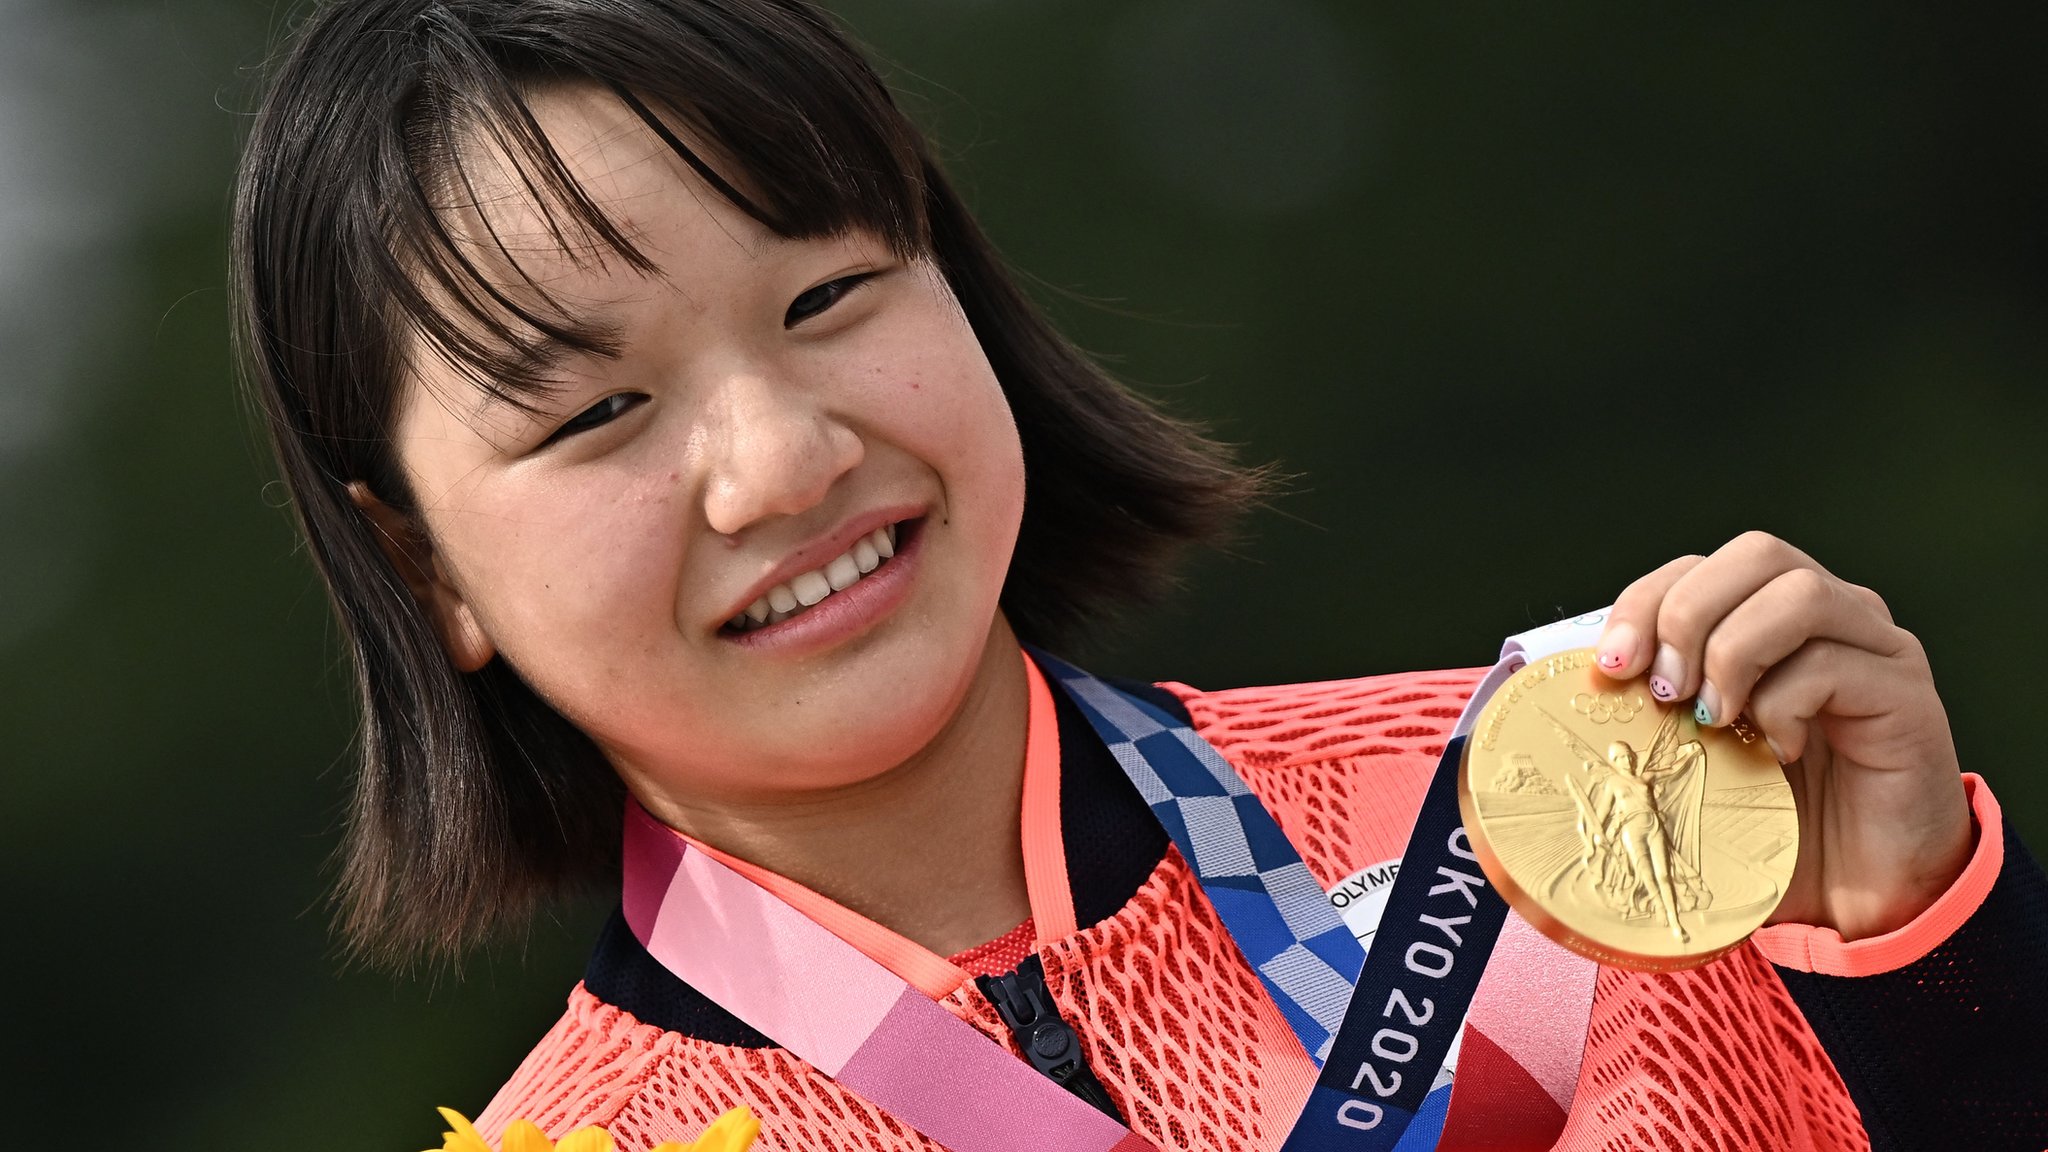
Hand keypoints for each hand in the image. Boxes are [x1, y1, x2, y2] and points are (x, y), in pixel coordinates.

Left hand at [1593, 532, 1972, 940]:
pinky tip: (1778, 752)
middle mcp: (1829, 617)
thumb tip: (1559, 693)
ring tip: (1713, 720)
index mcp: (1767, 619)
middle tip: (1661, 692)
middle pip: (1755, 553)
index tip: (1610, 667)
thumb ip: (1643, 716)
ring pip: (1798, 593)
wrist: (1860, 897)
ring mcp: (1874, 647)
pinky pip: (1835, 663)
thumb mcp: (1690, 761)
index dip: (1644, 601)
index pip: (1698, 568)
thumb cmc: (1774, 822)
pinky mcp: (1905, 693)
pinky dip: (1786, 703)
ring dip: (1734, 652)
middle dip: (1686, 614)